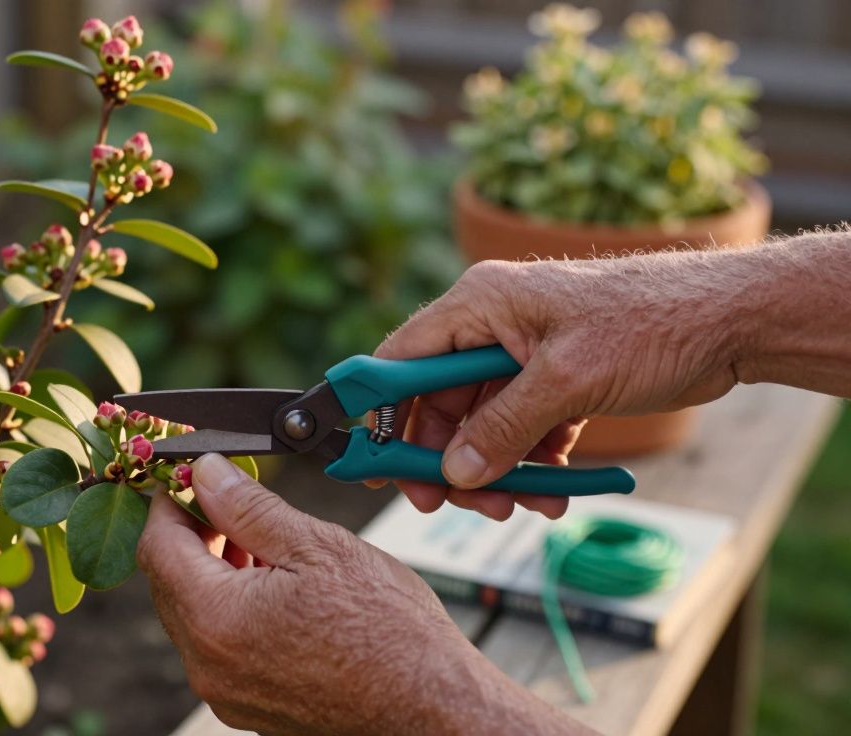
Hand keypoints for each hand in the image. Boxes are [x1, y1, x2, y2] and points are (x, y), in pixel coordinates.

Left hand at [139, 454, 580, 734]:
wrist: (432, 707)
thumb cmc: (390, 632)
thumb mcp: (318, 546)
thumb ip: (248, 507)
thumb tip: (206, 473)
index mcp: (215, 618)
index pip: (156, 545)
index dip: (169, 500)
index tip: (191, 475)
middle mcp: (208, 664)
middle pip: (168, 581)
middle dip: (192, 534)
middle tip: (230, 501)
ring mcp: (226, 691)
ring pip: (192, 613)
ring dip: (212, 570)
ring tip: (262, 542)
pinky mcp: (248, 705)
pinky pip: (218, 644)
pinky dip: (231, 607)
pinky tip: (273, 585)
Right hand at [374, 255, 744, 519]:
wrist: (729, 322)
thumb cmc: (652, 325)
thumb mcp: (566, 382)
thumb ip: (502, 428)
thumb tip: (453, 472)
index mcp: (480, 303)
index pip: (402, 359)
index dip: (383, 414)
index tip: (376, 464)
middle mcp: (492, 325)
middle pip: (439, 402)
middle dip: (449, 458)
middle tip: (458, 504)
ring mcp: (523, 353)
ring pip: (482, 423)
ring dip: (495, 469)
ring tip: (520, 504)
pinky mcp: (554, 378)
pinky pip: (521, 428)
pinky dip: (531, 462)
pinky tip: (553, 490)